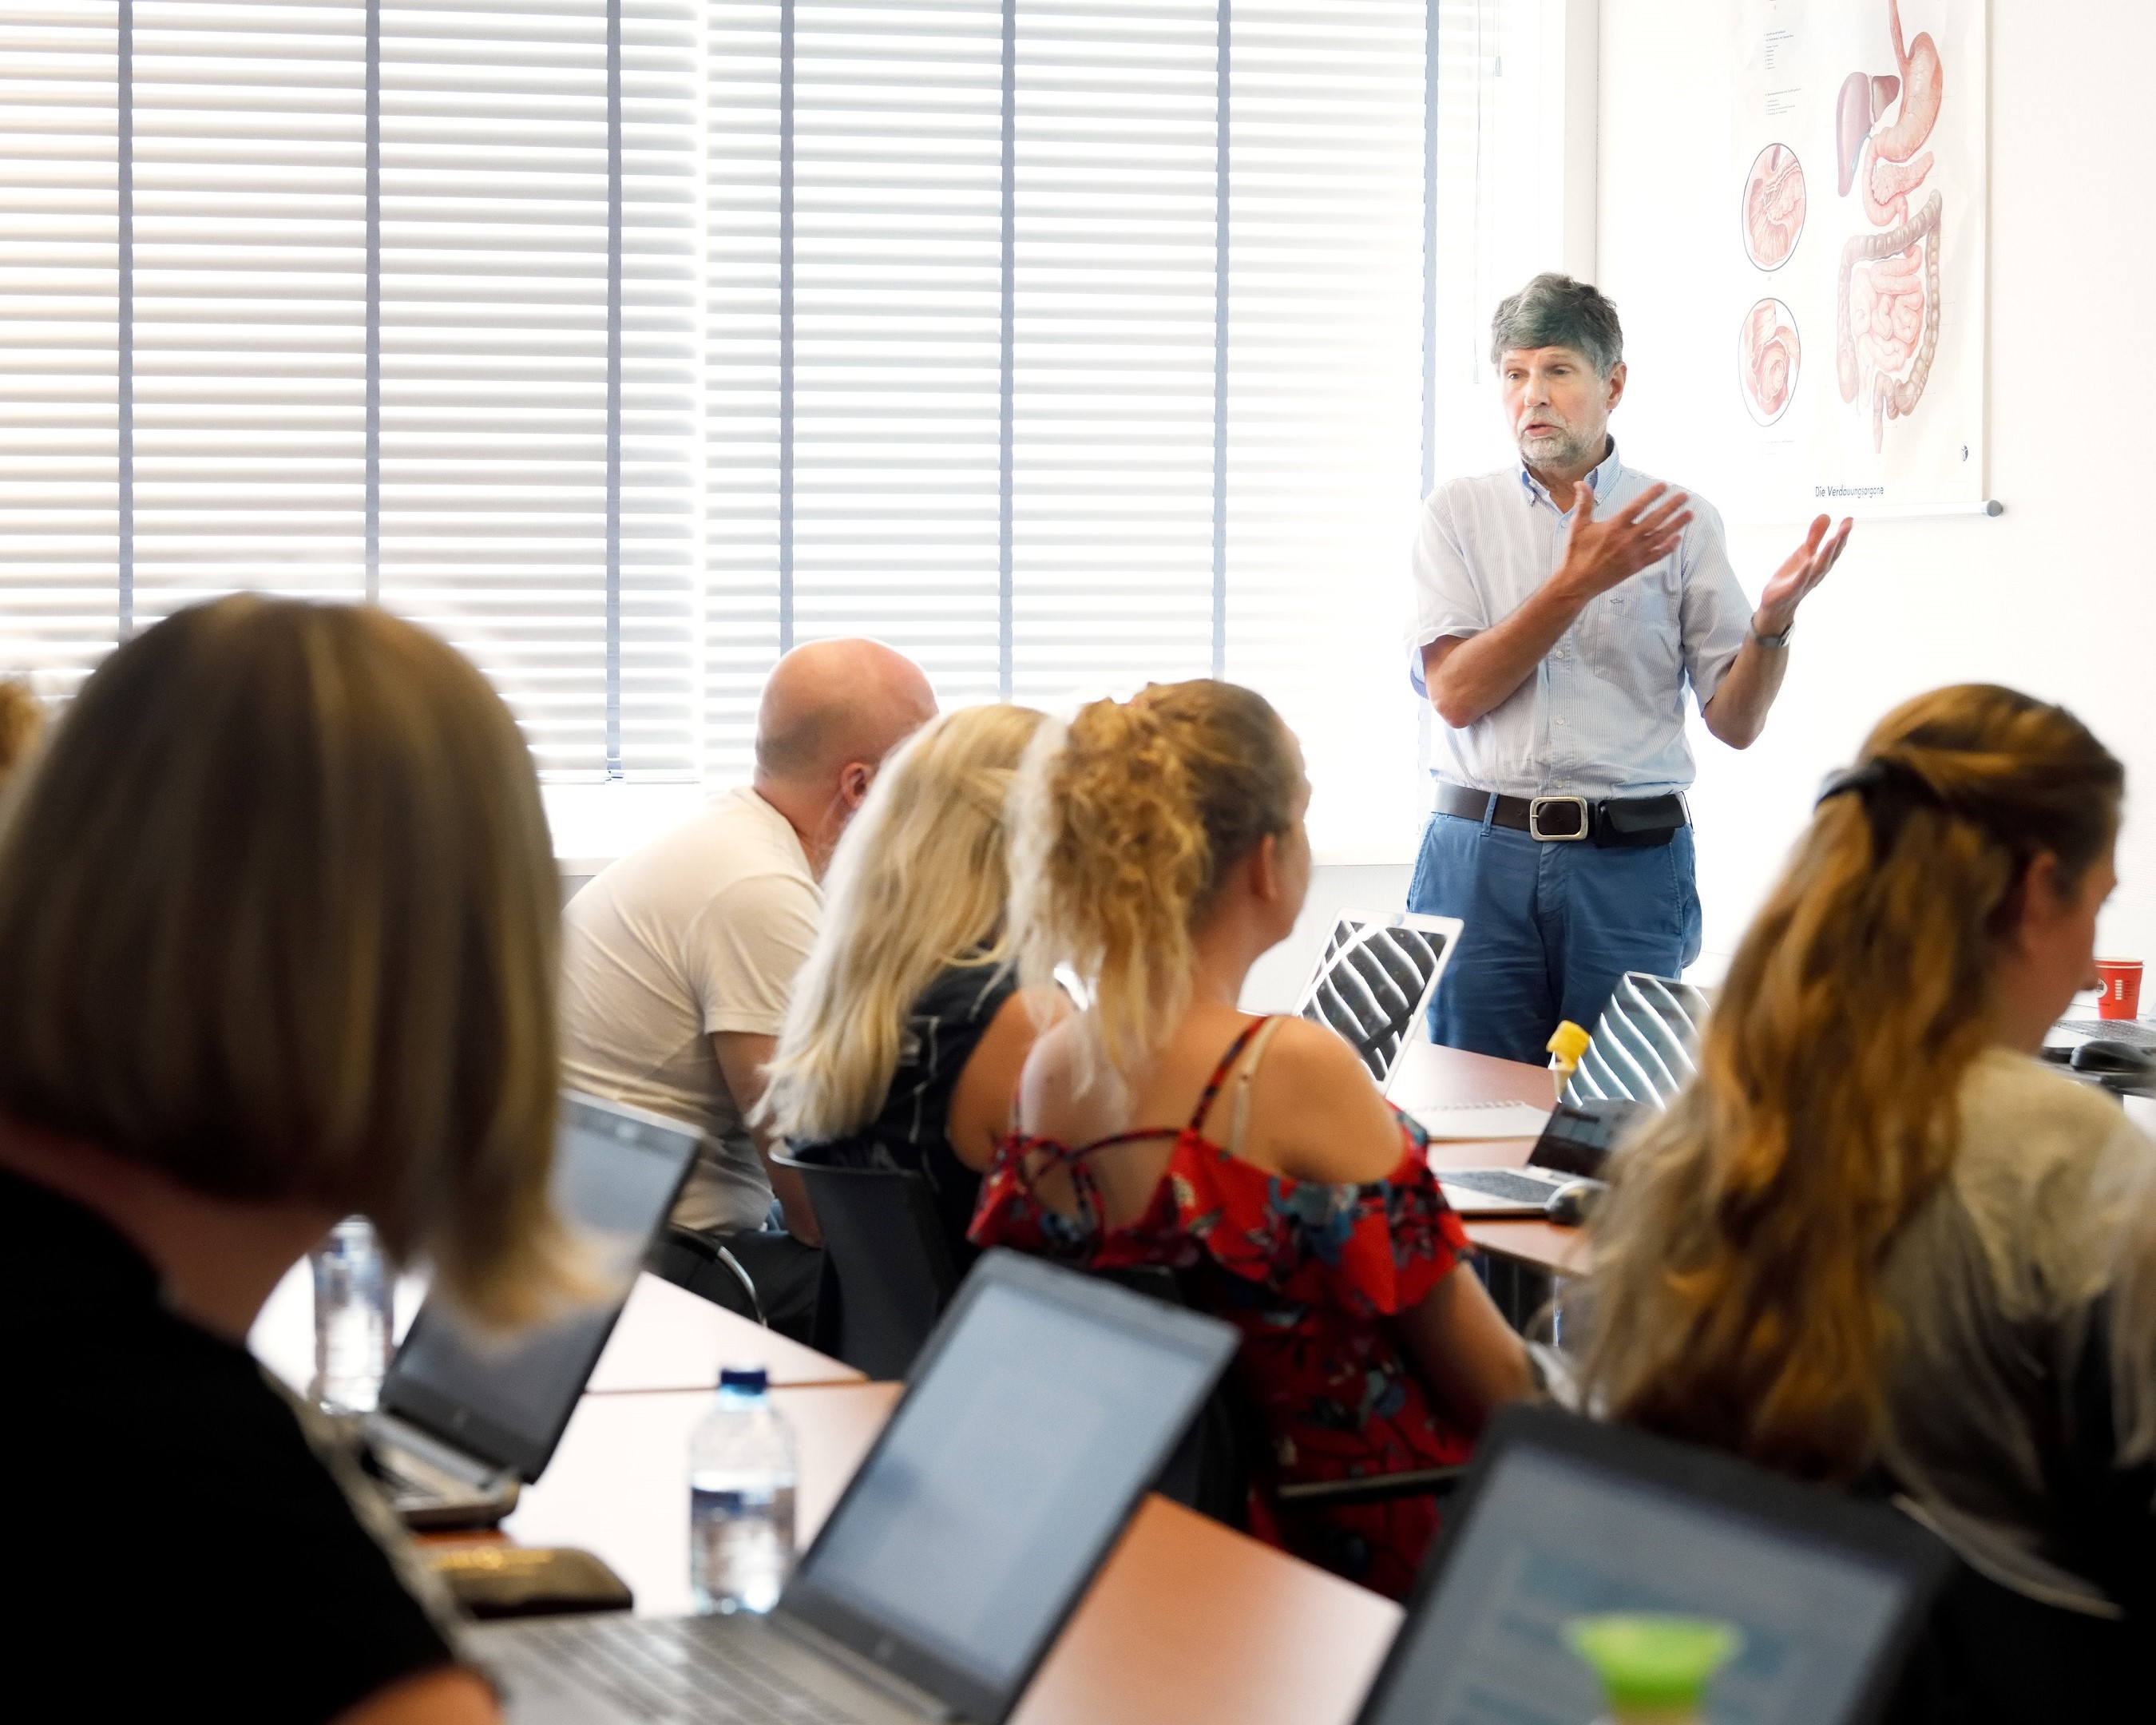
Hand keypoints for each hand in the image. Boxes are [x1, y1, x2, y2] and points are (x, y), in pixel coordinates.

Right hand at [1551, 482, 1693, 604]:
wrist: (1578, 583)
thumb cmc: (1576, 553)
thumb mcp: (1578, 525)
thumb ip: (1584, 503)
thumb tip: (1581, 482)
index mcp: (1615, 526)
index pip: (1638, 506)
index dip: (1652, 494)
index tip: (1664, 485)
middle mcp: (1628, 538)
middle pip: (1655, 519)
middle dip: (1671, 506)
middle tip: (1684, 496)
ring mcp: (1634, 553)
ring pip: (1660, 535)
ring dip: (1676, 524)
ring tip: (1689, 514)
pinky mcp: (1636, 566)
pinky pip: (1657, 555)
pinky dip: (1668, 547)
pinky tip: (1677, 538)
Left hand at [1755, 514, 1850, 633]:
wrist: (1777, 603)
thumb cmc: (1794, 576)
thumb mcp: (1804, 553)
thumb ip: (1815, 536)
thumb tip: (1826, 515)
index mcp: (1821, 563)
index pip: (1835, 548)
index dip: (1843, 535)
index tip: (1849, 519)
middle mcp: (1817, 573)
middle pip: (1830, 556)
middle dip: (1839, 541)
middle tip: (1846, 526)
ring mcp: (1805, 582)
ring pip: (1818, 568)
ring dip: (1826, 555)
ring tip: (1832, 540)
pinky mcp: (1791, 590)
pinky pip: (1800, 581)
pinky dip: (1805, 572)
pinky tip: (1808, 562)